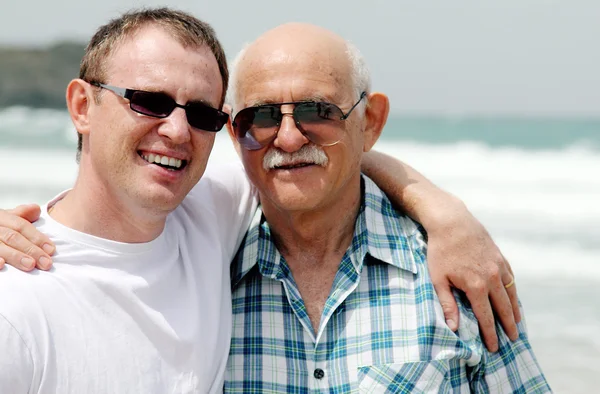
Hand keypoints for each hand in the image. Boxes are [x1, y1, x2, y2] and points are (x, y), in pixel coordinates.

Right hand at [0, 204, 53, 270]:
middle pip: (12, 237)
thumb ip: (20, 215)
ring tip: (30, 265)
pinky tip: (1, 265)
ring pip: (0, 246)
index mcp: (1, 217)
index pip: (21, 226)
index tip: (52, 250)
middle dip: (31, 250)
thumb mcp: (4, 218)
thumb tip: (36, 209)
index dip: (37, 237)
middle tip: (45, 263)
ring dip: (15, 256)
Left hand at [425, 201, 519, 352]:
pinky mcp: (500, 257)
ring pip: (511, 294)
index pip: (487, 317)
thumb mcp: (438, 278)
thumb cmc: (440, 251)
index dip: (491, 334)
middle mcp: (492, 278)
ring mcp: (498, 267)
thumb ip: (447, 304)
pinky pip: (511, 279)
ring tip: (517, 323)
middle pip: (504, 308)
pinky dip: (514, 291)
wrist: (451, 221)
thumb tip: (453, 327)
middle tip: (513, 340)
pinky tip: (513, 297)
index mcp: (476, 287)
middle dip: (508, 326)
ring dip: (515, 310)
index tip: (495, 347)